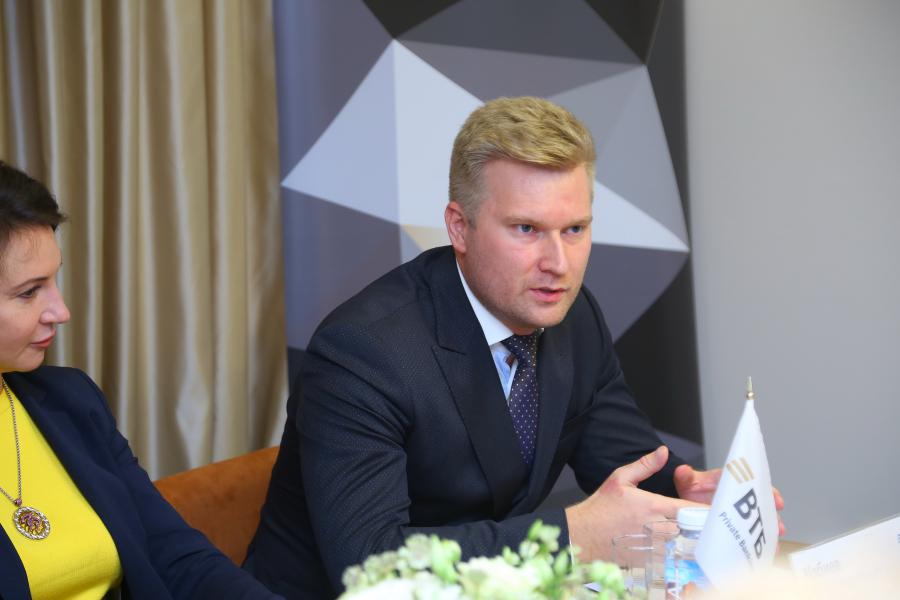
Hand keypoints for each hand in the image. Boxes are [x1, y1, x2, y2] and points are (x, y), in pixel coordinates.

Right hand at [565, 446, 701, 561]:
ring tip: (677, 530)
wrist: (583, 534)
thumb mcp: (620, 478)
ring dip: (682, 536)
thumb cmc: (601, 507)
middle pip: (689, 527)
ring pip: (680, 542)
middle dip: (693, 522)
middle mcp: (657, 527)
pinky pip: (668, 555)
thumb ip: (645, 465)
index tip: (711, 508)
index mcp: (653, 506)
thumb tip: (663, 451)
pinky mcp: (649, 559)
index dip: (702, 509)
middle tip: (694, 518)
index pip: (689, 508)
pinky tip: (662, 543)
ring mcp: (653, 546)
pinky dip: (669, 550)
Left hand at [674, 464, 786, 535]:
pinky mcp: (738, 528)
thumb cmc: (692, 490)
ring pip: (760, 521)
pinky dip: (758, 544)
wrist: (687, 504)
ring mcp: (741, 514)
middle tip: (779, 526)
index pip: (755, 484)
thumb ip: (685, 476)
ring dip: (768, 531)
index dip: (768, 491)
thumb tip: (683, 471)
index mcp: (732, 483)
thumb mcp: (688, 482)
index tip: (777, 500)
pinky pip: (752, 535)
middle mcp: (741, 498)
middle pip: (762, 505)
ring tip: (774, 542)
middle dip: (772, 516)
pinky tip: (764, 554)